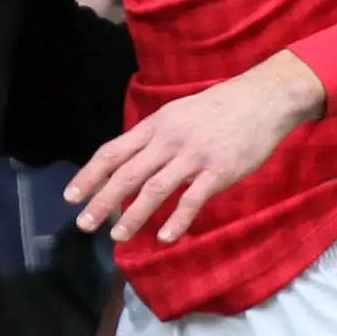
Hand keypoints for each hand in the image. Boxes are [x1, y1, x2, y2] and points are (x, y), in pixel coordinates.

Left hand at [66, 49, 326, 245]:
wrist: (264, 97)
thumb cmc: (220, 107)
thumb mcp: (178, 114)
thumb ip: (155, 138)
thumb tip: (130, 162)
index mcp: (156, 126)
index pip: (113, 151)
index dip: (90, 175)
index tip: (71, 196)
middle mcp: (168, 140)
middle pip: (127, 174)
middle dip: (102, 201)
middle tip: (84, 224)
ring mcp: (193, 156)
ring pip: (154, 189)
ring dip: (133, 215)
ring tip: (118, 237)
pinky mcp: (219, 171)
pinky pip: (192, 199)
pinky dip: (176, 220)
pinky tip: (164, 238)